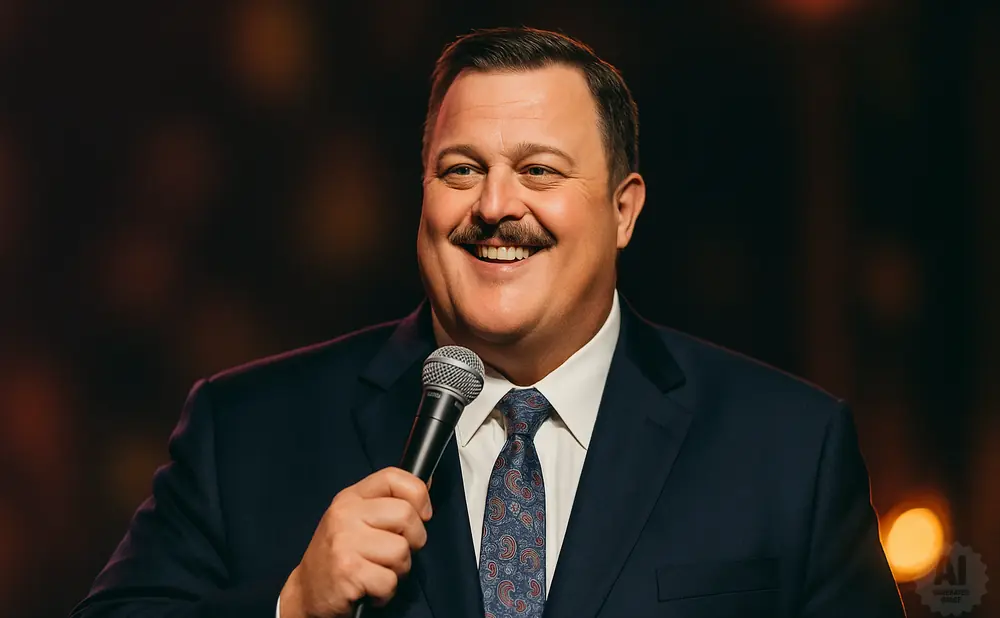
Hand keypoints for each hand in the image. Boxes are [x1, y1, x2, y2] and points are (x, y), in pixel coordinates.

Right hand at [279, 467, 431, 617]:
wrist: (307, 591)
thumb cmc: (339, 554)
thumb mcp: (357, 518)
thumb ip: (387, 502)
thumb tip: (426, 483)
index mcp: (351, 497)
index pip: (394, 477)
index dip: (419, 494)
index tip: (422, 514)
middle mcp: (346, 514)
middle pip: (406, 515)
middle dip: (414, 539)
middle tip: (396, 552)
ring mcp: (345, 542)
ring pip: (402, 551)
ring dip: (398, 569)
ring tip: (378, 571)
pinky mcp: (348, 572)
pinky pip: (390, 581)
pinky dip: (386, 591)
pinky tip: (370, 588)